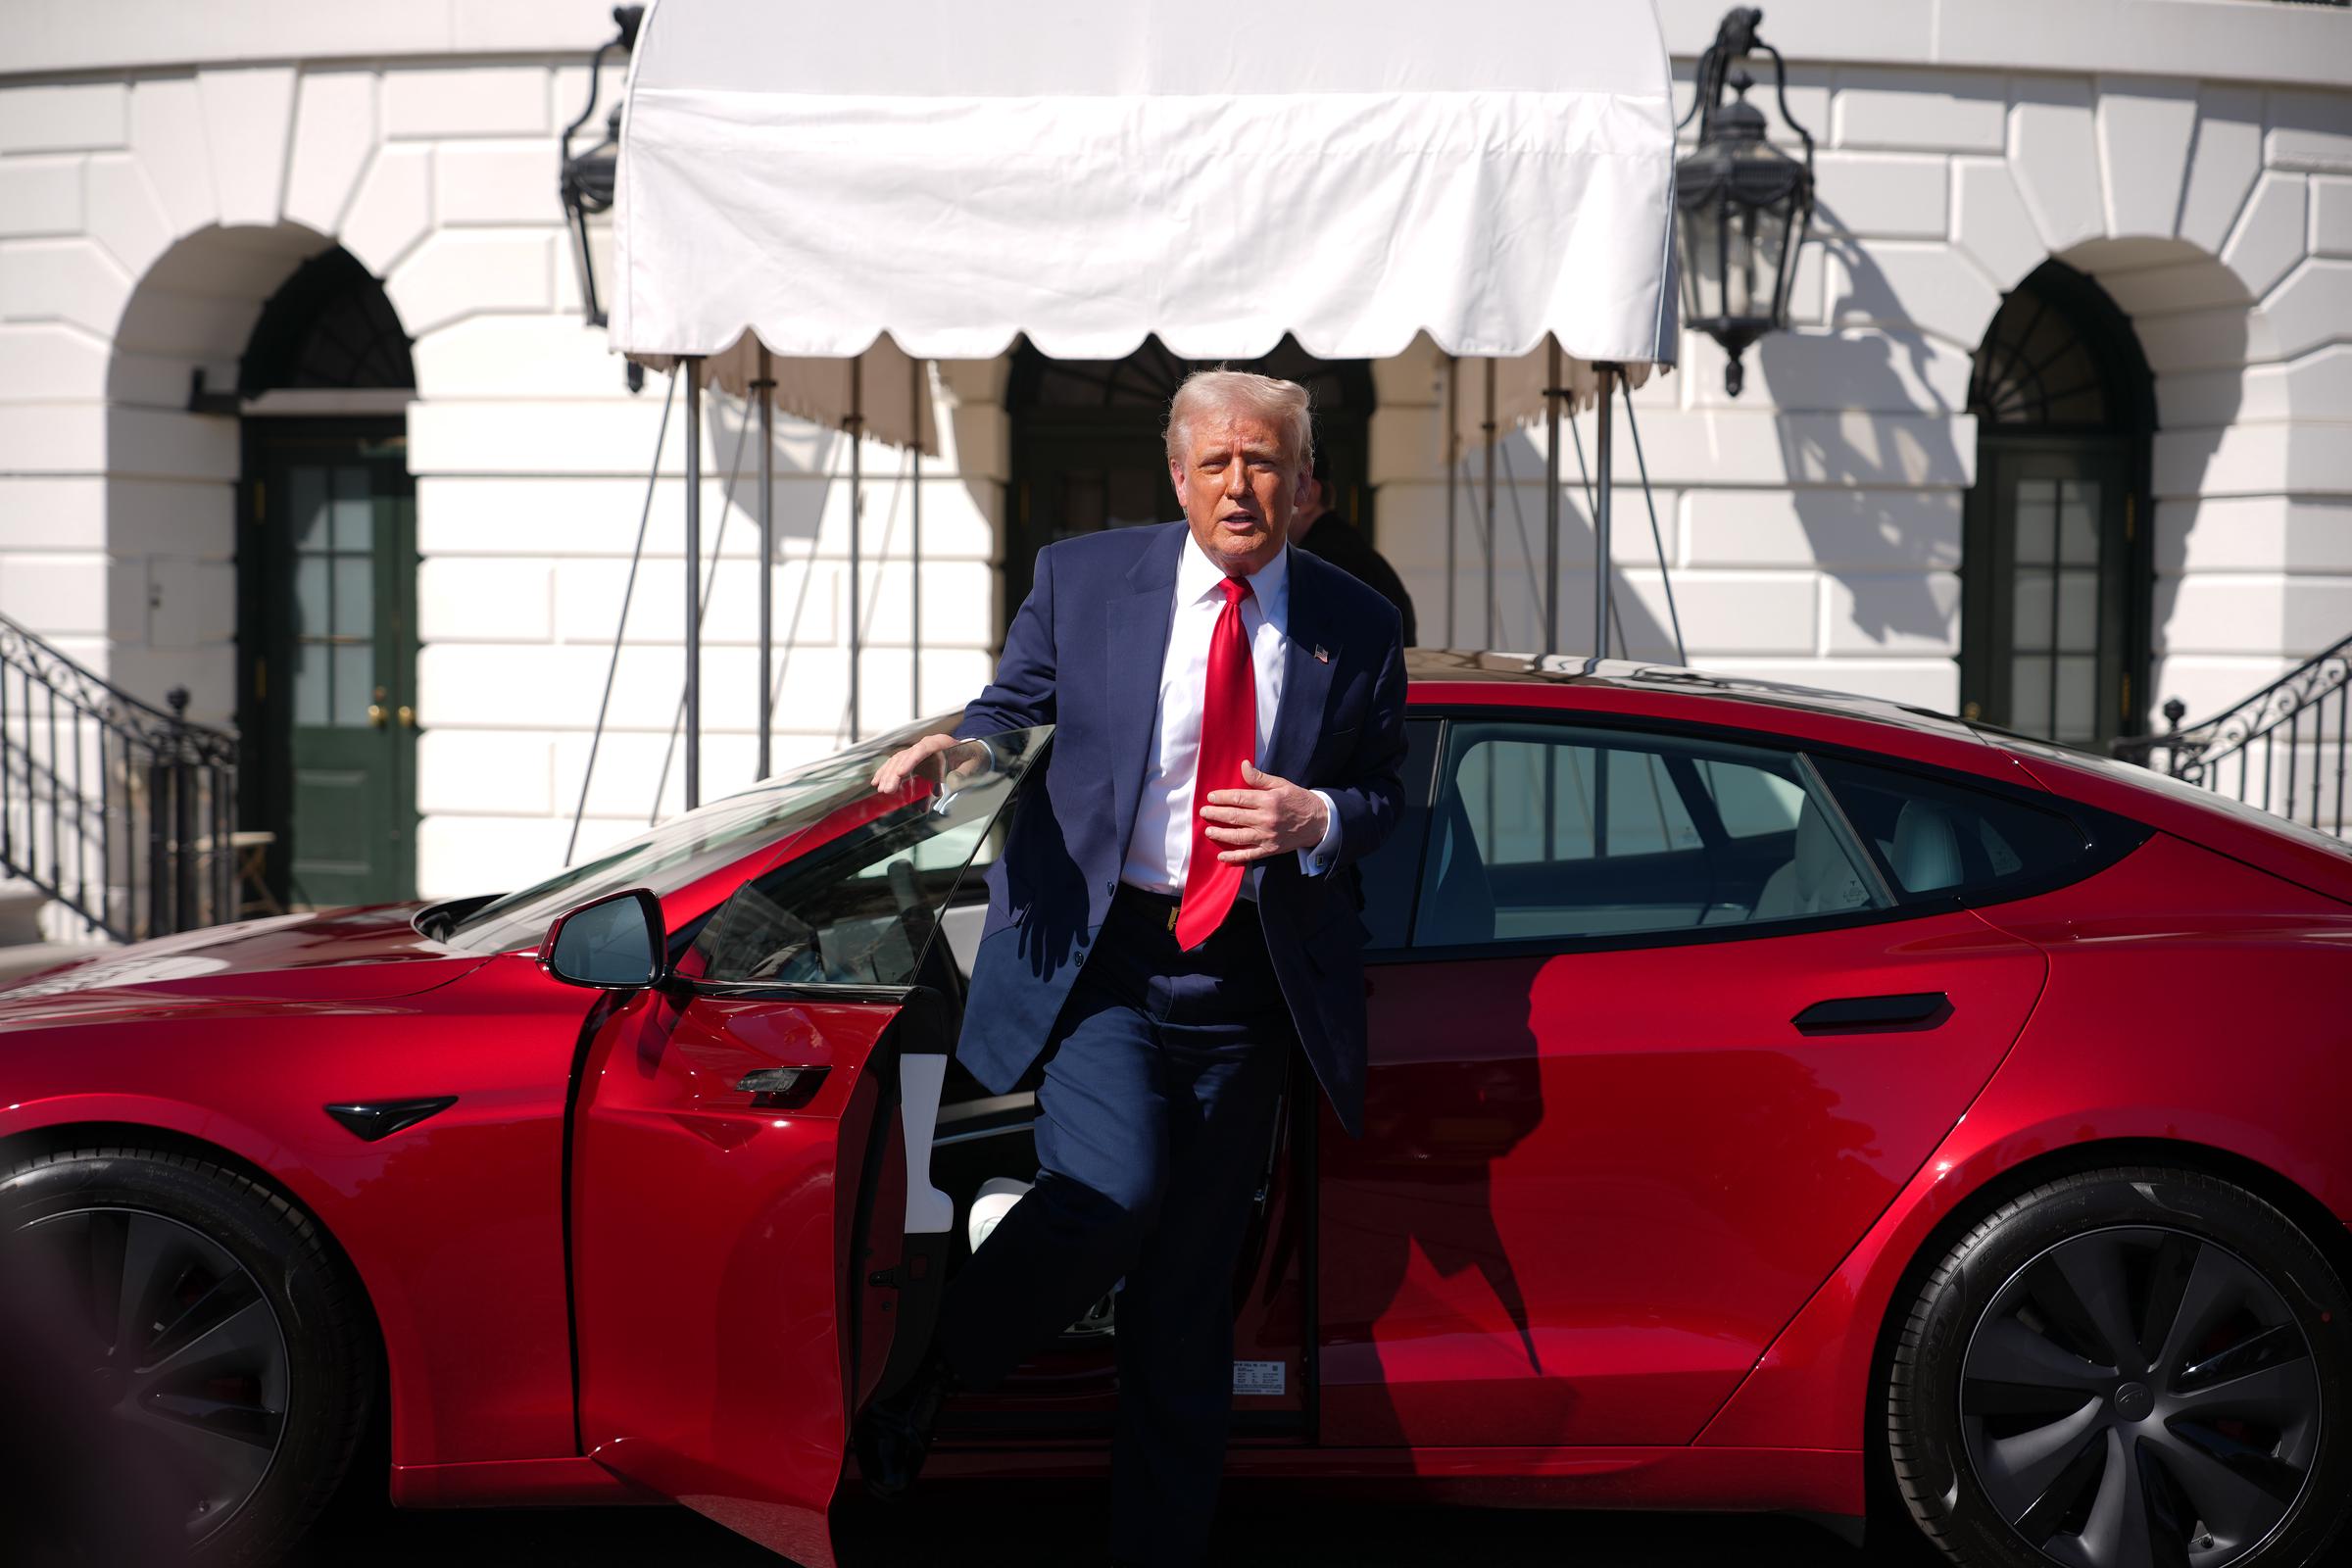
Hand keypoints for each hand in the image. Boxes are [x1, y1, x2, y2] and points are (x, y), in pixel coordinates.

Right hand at [871, 732, 980, 793]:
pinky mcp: (916, 761)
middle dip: (895, 774)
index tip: (900, 773)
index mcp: (940, 743)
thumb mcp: (973, 767)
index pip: (922, 749)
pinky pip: (899, 766)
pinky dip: (888, 774)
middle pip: (907, 756)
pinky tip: (878, 782)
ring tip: (881, 789)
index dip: (910, 761)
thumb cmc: (973, 759)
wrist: (973, 753)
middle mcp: (926, 745)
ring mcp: (919, 752)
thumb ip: (962, 775)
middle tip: (887, 789)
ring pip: (899, 761)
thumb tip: (952, 783)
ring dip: (889, 775)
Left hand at [1200, 761, 1329, 863]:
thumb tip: (1243, 765)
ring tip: (1208, 830)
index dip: (1222, 798)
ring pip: (1238, 836)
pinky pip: (1249, 855)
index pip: (1239, 798)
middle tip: (1203, 813)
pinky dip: (1234, 857)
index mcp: (1268, 801)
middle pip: (1235, 817)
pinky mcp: (1270, 850)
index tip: (1211, 797)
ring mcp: (1267, 836)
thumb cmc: (1297, 800)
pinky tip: (1221, 856)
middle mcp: (1266, 819)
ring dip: (1221, 834)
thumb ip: (1260, 778)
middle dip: (1216, 814)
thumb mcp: (1281, 784)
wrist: (1318, 821)